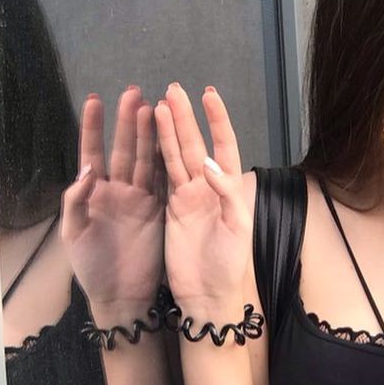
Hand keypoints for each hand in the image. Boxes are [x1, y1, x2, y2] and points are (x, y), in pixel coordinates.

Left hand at [62, 86, 165, 316]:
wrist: (120, 297)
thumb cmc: (90, 268)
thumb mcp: (73, 235)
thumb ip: (76, 200)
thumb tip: (87, 170)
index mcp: (93, 193)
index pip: (92, 152)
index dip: (93, 127)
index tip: (95, 100)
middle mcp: (117, 190)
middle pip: (122, 149)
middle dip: (127, 121)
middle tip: (134, 92)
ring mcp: (139, 199)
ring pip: (144, 159)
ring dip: (148, 134)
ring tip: (153, 108)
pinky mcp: (158, 211)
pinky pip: (162, 181)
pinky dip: (166, 160)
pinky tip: (171, 138)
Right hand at [154, 83, 251, 305]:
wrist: (206, 295)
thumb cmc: (228, 265)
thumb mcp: (237, 229)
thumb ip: (227, 193)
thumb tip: (209, 164)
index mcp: (228, 188)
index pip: (223, 145)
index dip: (217, 120)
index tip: (208, 94)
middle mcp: (206, 187)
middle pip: (194, 144)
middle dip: (185, 117)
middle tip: (173, 89)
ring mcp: (186, 196)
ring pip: (174, 156)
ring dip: (166, 131)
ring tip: (155, 104)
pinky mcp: (168, 209)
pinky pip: (160, 177)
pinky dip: (154, 156)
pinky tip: (146, 136)